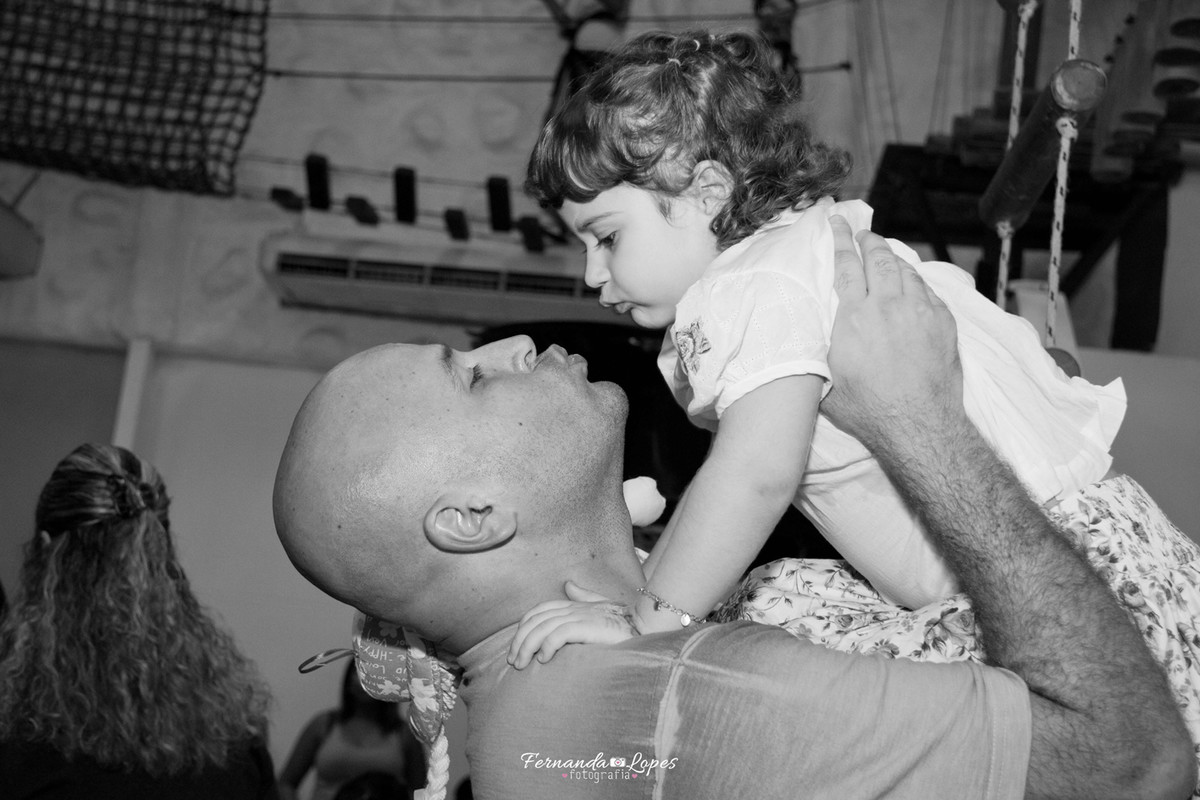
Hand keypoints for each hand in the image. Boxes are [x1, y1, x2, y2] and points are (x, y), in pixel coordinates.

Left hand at [506, 581, 636, 668]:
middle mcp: (574, 607)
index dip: (523, 627)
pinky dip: (547, 646)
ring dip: (528, 647)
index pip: (539, 611)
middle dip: (520, 641)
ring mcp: (580, 616)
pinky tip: (544, 660)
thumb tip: (568, 585)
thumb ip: (583, 597)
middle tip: (513, 662)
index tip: (516, 647)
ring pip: (543, 628)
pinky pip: (559, 634)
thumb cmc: (624, 621)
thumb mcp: (601, 607)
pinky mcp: (588, 626)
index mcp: (574, 603)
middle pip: (536, 620)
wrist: (646, 627)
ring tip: (522, 665)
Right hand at [822, 216, 962, 445]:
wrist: (917, 426)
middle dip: (869, 240)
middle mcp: (887, 306)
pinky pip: (927, 290)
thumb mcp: (825, 380)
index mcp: (853, 317)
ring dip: (893, 258)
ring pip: (906, 269)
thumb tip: (807, 336)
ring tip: (885, 256)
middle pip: (879, 258)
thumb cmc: (868, 410)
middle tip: (863, 234)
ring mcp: (919, 312)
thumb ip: (819, 348)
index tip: (837, 223)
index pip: (846, 266)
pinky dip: (915, 281)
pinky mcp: (942, 322)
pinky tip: (910, 285)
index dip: (840, 240)